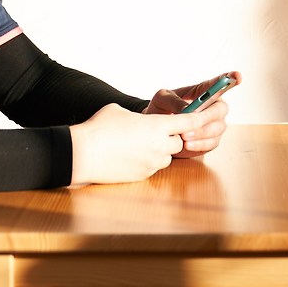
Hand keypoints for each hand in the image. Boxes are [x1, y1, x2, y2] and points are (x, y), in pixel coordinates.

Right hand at [68, 103, 214, 185]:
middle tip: (155, 133)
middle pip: (179, 143)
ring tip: (140, 145)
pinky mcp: (143, 176)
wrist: (84, 154)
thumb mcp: (118, 110)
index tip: (203, 118)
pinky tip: (130, 157)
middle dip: (171, 138)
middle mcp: (159, 146)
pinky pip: (153, 168)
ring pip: (167, 158)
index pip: (188, 122)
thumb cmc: (100, 127)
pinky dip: (147, 162)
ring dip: (160, 152)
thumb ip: (136, 115)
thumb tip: (138, 121)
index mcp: (157, 126)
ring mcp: (152, 163)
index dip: (196, 120)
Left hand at [143, 70, 241, 158]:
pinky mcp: (211, 141)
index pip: (219, 83)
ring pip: (218, 128)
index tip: (237, 77)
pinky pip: (212, 143)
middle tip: (192, 121)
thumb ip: (174, 101)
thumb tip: (187, 110)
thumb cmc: (162, 108)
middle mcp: (213, 106)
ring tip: (184, 136)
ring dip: (202, 132)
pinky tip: (187, 145)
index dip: (231, 78)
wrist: (157, 129)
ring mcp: (214, 124)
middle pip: (221, 109)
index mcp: (203, 91)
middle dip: (207, 116)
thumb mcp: (162, 99)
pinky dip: (200, 144)